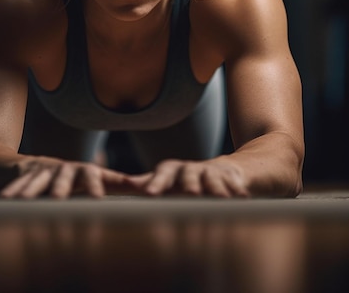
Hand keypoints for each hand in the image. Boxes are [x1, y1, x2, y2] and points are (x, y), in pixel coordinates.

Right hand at [0, 156, 129, 198]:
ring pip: (40, 180)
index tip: (98, 199)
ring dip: (34, 190)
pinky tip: (4, 201)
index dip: (97, 185)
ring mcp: (44, 170)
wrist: (33, 165)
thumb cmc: (71, 178)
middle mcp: (66, 168)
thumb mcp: (95, 179)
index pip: (95, 175)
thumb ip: (118, 183)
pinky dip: (13, 191)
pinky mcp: (25, 174)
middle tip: (59, 199)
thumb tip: (145, 186)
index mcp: (85, 171)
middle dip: (63, 186)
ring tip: (27, 203)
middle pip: (65, 175)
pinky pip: (19, 183)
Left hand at [126, 157, 250, 196]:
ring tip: (221, 200)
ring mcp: (213, 173)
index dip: (157, 182)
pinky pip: (235, 185)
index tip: (150, 195)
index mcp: (173, 170)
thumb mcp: (167, 181)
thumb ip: (148, 183)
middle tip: (191, 194)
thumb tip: (126, 183)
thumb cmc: (185, 181)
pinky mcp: (232, 179)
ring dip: (217, 189)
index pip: (163, 172)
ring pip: (213, 179)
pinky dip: (238, 192)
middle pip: (190, 173)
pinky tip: (243, 200)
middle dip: (190, 184)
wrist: (222, 172)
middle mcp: (192, 169)